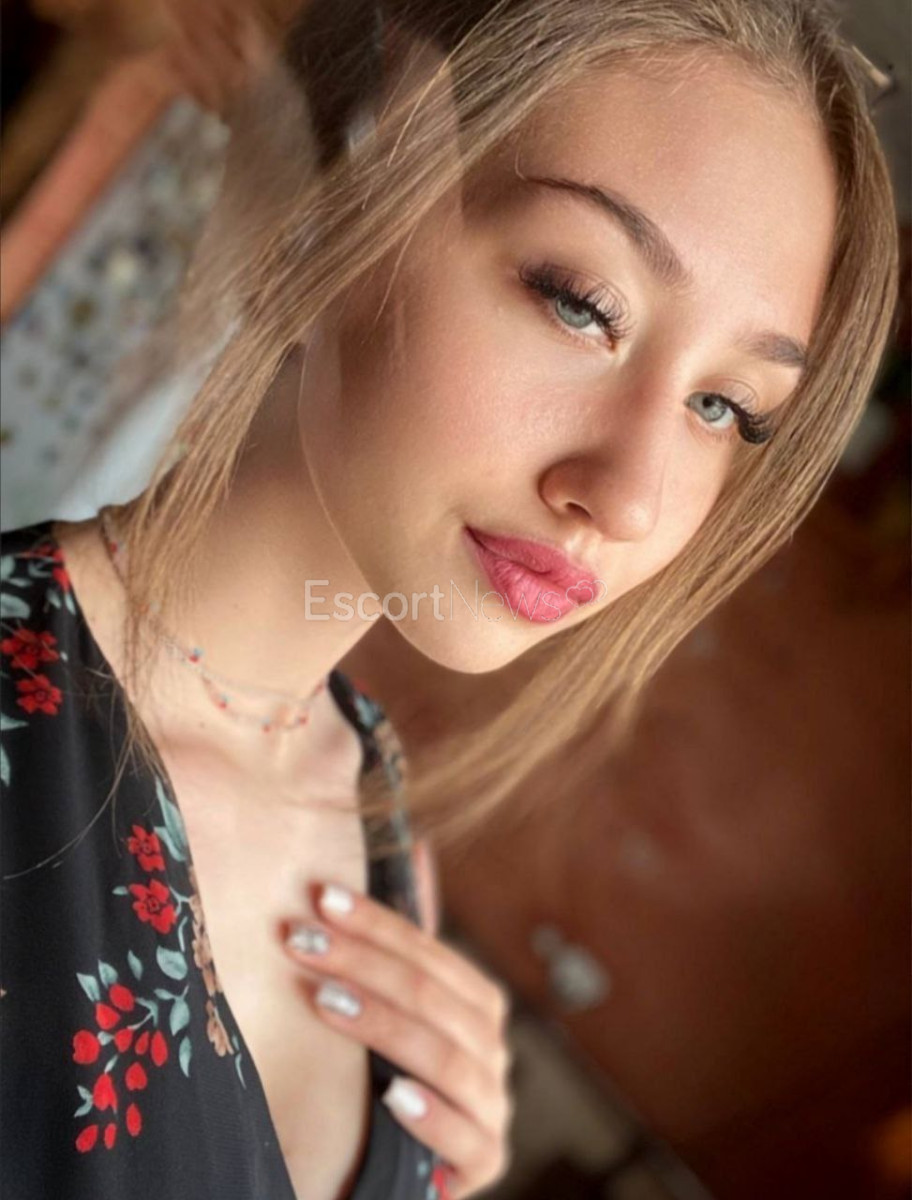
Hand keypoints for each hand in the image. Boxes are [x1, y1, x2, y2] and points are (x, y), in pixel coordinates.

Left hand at [283, 881, 512, 1198]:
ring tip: (325, 1002)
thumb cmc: (386, 1077)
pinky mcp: (484, 1163)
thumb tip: (416, 845)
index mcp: (476, 1006)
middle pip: (432, 996)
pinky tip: (392, 1099)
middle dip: (364, 963)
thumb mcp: (393, 1008)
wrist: (387, 1174)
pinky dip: (432, 1115)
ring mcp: (490, 1109)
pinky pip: (467, 1139)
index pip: (430, 952)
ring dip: (384, 1025)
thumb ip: (407, 941)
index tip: (322, 898)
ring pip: (447, 1056)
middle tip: (302, 941)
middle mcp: (490, 1052)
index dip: (377, 923)